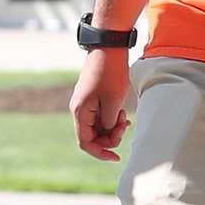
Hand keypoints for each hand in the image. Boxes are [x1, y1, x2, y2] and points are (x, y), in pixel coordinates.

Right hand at [70, 46, 132, 160]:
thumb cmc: (111, 73)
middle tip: (126, 126)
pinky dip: (111, 119)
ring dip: (112, 127)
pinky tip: (122, 114)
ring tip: (125, 117)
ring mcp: (85, 103)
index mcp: (80, 112)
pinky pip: (99, 116)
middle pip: (92, 136)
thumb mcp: (113, 102)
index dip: (100, 153)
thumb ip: (108, 123)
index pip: (86, 143)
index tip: (116, 157)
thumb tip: (107, 133)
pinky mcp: (92, 97)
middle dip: (110, 137)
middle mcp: (79, 109)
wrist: (108, 47)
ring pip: (97, 126)